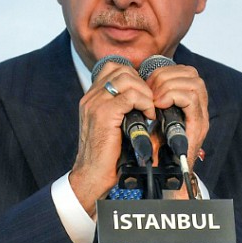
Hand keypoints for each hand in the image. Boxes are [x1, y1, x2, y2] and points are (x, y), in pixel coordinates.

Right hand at [70, 62, 155, 215]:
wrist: (92, 175)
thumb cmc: (106, 154)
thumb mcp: (111, 124)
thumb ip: (120, 107)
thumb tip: (142, 96)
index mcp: (92, 97)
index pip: (113, 67)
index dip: (134, 76)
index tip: (144, 94)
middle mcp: (91, 96)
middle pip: (122, 69)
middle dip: (142, 83)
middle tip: (150, 102)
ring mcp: (95, 104)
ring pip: (127, 79)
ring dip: (145, 92)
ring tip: (150, 109)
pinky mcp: (104, 114)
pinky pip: (130, 96)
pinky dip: (144, 103)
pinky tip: (148, 115)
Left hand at [144, 64, 208, 198]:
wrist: (161, 175)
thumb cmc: (152, 148)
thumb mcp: (150, 119)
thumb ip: (149, 100)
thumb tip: (133, 82)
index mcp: (188, 103)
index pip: (186, 72)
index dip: (166, 71)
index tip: (147, 82)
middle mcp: (199, 108)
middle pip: (191, 74)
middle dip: (166, 75)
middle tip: (149, 89)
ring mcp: (201, 117)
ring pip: (194, 82)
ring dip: (168, 85)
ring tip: (153, 98)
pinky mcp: (198, 126)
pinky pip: (191, 98)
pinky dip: (173, 96)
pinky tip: (158, 104)